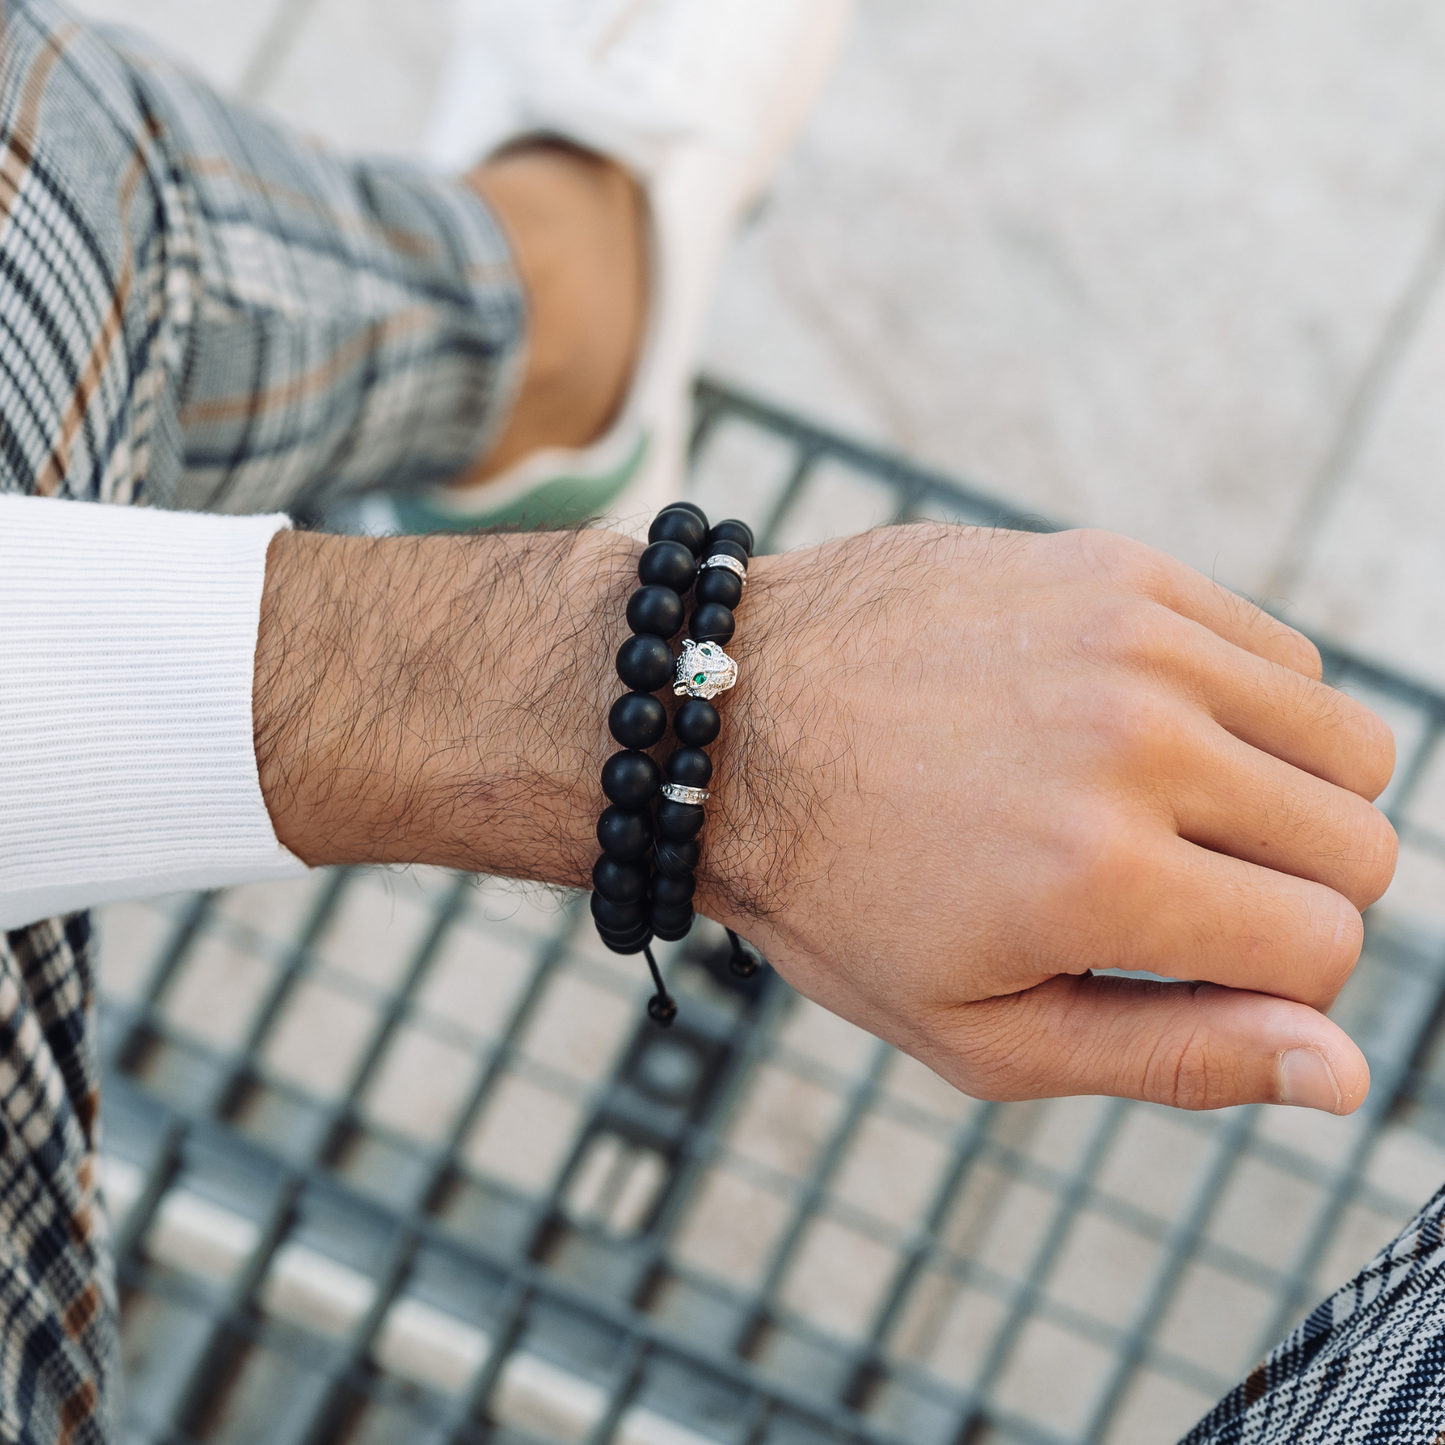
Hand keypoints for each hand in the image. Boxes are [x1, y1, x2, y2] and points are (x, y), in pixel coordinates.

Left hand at [254, 523, 1395, 1115]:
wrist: (727, 723)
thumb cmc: (835, 892)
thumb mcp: (977, 1030)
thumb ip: (1172, 1057)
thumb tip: (1343, 1071)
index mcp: (1101, 875)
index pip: (1324, 948)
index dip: (1268, 983)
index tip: (1186, 964)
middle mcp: (1139, 739)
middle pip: (1358, 842)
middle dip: (1290, 895)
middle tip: (1174, 895)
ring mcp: (1133, 635)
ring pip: (1343, 740)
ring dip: (1282, 798)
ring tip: (1163, 813)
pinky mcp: (1118, 567)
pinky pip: (1276, 652)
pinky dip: (1242, 708)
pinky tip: (1139, 730)